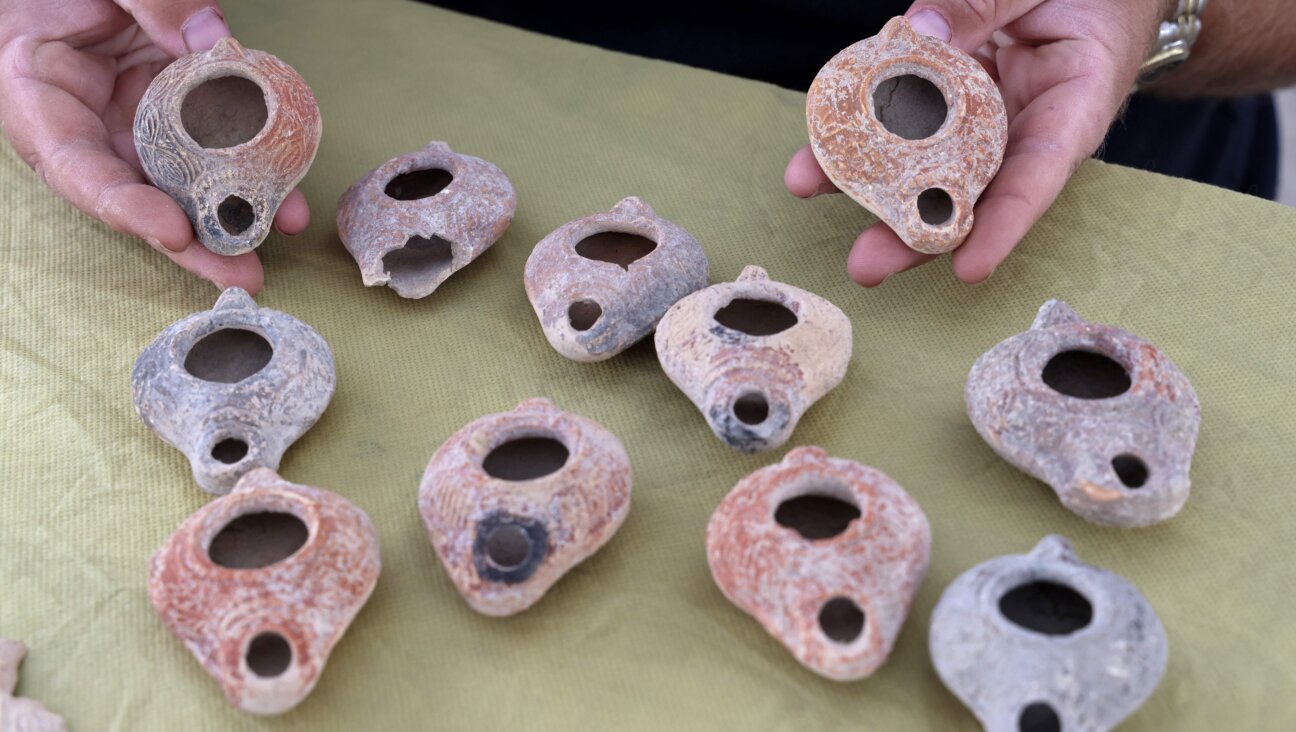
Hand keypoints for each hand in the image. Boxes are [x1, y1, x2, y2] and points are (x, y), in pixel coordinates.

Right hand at [0, 0, 310, 292]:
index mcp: (40, 98)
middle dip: (196, 240)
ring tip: (286, 227)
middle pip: (140, 197)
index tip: (174, 231)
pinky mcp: (173, 112)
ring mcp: (135, 123)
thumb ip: (149, 0)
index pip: (78, 169)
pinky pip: (213, 144)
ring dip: (233, 210)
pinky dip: (248, 165)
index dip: (126, 207)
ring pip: (183, 180)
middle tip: (246, 272)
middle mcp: (89, 125)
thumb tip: (213, 41)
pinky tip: (288, 186)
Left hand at [786, 0, 1166, 284]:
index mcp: (1077, 99)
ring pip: (928, 154)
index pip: (1041, 173)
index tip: (968, 267)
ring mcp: (986, 108)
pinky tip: (824, 137)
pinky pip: (910, 110)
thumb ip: (986, 2)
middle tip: (865, 264)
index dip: (1004, 224)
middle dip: (913, 227)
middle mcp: (1029, 119)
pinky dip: (869, 125)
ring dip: (870, 177)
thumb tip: (922, 33)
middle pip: (970, 187)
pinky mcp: (953, 89)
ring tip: (808, 184)